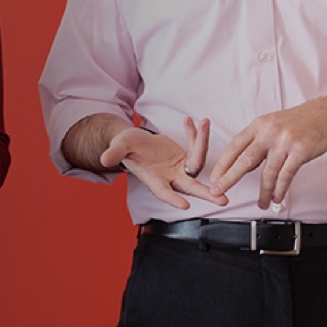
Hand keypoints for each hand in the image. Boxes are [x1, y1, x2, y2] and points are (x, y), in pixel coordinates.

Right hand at [99, 118, 224, 210]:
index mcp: (154, 180)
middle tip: (223, 201)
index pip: (164, 192)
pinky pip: (196, 147)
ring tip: (204, 124)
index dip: (173, 199)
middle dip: (207, 194)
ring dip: (203, 143)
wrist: (134, 142)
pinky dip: (196, 135)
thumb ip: (114, 153)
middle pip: (191, 187)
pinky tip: (193, 121)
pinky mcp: (186, 158)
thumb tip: (104, 160)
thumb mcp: (119, 147)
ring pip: (198, 161)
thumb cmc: (125, 147)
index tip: (185, 205)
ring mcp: (180, 168)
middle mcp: (170, 177)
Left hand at [209, 100, 326, 208]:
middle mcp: (269, 133)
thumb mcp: (271, 124)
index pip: (234, 146)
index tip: (215, 177)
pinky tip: (277, 197)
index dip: (223, 163)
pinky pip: (286, 175)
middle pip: (245, 160)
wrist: (326, 114)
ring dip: (263, 191)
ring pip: (268, 172)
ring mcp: (284, 142)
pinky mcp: (300, 151)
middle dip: (230, 178)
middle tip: (219, 191)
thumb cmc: (298, 122)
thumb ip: (257, 142)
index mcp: (258, 125)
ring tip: (261, 203)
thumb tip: (243, 164)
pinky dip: (280, 189)